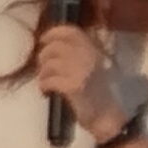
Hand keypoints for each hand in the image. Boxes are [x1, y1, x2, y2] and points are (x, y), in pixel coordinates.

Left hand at [31, 25, 132, 141]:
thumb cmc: (93, 91)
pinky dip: (44, 86)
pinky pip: (48, 80)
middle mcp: (87, 56)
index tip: (43, 40)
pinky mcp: (73, 86)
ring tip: (47, 83)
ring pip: (48, 64)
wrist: (105, 115)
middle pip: (53, 47)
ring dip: (43, 75)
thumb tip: (48, 44)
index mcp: (91, 49)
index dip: (53, 33)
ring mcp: (81, 71)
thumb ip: (73, 53)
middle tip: (44, 70)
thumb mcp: (87, 65)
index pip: (70, 31)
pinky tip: (47, 92)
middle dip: (43, 58)